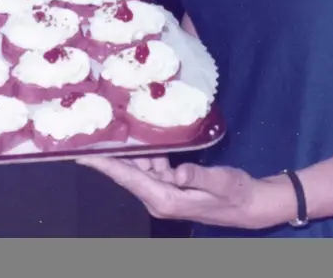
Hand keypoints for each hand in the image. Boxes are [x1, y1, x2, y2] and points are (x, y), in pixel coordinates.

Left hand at [76, 155, 292, 230]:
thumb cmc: (237, 194)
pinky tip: (137, 136)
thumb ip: (198, 176)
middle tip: (86, 134)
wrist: (250, 204)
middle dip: (106, 155)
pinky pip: (151, 167)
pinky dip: (142, 152)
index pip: (128, 179)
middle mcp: (159, 197)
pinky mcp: (171, 184)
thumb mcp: (221, 183)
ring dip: (123, 151)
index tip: (82, 154)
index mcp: (166, 199)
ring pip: (137, 168)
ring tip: (106, 129)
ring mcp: (164, 191)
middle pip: (126, 173)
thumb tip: (178, 171)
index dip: (104, 165)